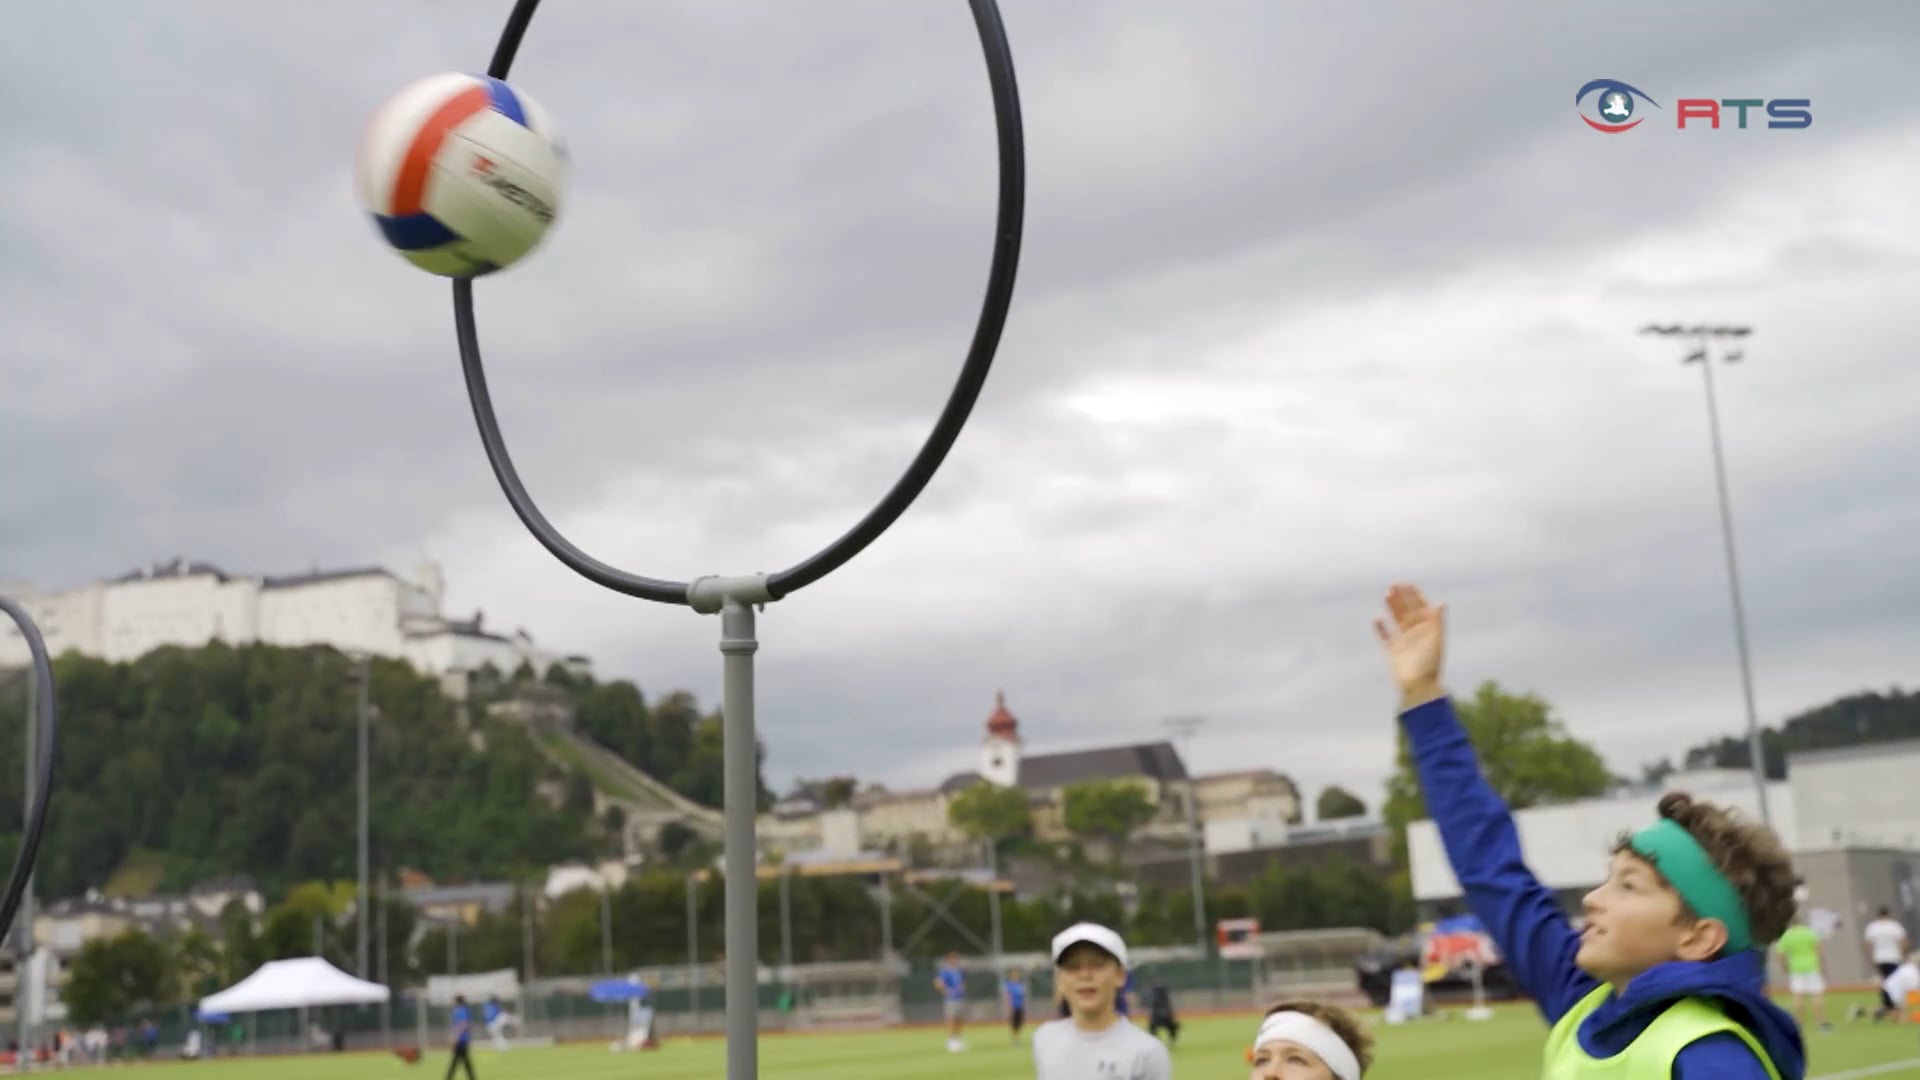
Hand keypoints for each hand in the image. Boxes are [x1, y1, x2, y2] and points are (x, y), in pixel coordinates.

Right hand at [1374, 583, 1446, 704]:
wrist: (1418, 686)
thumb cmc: (1430, 664)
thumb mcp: (1436, 640)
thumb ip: (1437, 621)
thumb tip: (1441, 603)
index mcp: (1429, 629)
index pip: (1422, 607)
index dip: (1415, 596)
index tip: (1407, 584)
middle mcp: (1417, 633)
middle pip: (1408, 611)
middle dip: (1402, 598)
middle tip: (1394, 585)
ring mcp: (1404, 642)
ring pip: (1396, 620)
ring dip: (1392, 607)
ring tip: (1386, 594)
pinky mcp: (1392, 652)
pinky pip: (1385, 637)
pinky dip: (1381, 628)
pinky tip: (1376, 619)